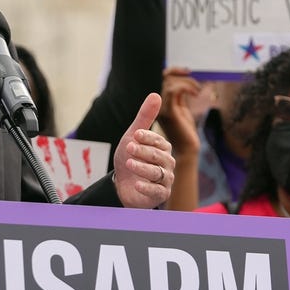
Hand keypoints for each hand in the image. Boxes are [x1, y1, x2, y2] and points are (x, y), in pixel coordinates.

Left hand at [113, 92, 173, 208]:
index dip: (148, 137)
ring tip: (129, 163)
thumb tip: (155, 94)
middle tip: (129, 147)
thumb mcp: (133, 137)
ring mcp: (165, 180)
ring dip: (143, 168)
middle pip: (159, 157)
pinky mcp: (160, 195)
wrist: (122, 185)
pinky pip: (157, 191)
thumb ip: (144, 118)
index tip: (135, 134)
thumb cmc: (130, 158)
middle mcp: (167, 164)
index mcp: (163, 148)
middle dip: (144, 151)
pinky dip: (147, 187)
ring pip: (158, 173)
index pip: (159, 141)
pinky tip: (137, 184)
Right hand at [157, 67, 202, 157]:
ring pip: (170, 83)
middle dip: (180, 73)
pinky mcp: (168, 112)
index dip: (174, 70)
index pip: (162, 78)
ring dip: (187, 82)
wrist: (186, 149)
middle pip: (165, 77)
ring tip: (197, 91)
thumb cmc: (185, 131)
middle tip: (193, 78)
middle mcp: (156, 104)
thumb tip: (186, 82)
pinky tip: (196, 94)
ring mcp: (161, 108)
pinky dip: (186, 87)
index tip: (188, 71)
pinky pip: (174, 91)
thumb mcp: (182, 109)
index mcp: (158, 102)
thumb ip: (180, 96)